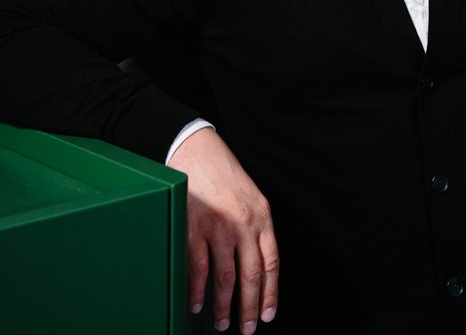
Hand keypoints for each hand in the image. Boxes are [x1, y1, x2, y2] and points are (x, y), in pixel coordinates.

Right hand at [167, 127, 278, 333]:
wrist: (196, 147)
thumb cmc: (221, 172)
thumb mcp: (249, 196)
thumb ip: (253, 226)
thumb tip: (251, 263)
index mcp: (261, 216)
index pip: (271, 263)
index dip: (271, 293)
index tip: (268, 313)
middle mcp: (243, 224)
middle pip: (250, 276)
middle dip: (249, 307)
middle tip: (247, 328)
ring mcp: (218, 227)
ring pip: (225, 278)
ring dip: (223, 306)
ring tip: (222, 322)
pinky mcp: (194, 228)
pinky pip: (198, 268)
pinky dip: (198, 291)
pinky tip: (197, 304)